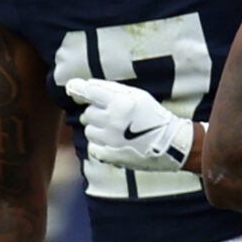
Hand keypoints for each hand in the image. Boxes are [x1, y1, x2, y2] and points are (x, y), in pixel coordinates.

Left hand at [67, 76, 192, 170]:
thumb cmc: (153, 116)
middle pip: (88, 112)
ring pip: (88, 129)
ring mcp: (110, 140)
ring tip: (117, 130)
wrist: (170, 144)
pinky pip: (92, 146)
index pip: (89, 92)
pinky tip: (115, 141)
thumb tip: (82, 87)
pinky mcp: (109, 155)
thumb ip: (109, 89)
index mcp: (121, 103)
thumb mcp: (136, 95)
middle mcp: (113, 120)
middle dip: (98, 112)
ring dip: (98, 128)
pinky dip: (100, 143)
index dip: (78, 89)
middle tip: (116, 116)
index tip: (71, 87)